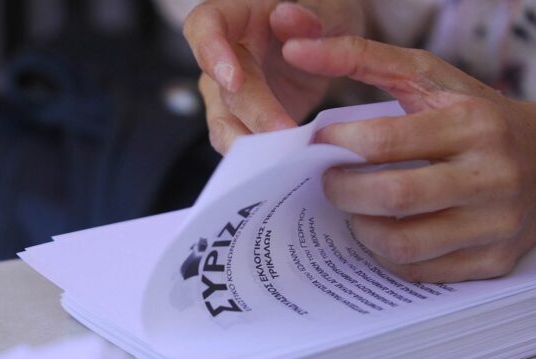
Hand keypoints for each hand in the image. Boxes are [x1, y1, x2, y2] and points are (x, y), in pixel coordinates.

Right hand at [183, 0, 365, 152]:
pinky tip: (285, 166)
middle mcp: (225, 56)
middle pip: (224, 89)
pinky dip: (263, 158)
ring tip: (282, 160)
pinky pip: (245, 143)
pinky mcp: (247, 121)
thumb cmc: (321, 17)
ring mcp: (232, 92)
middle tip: (284, 135)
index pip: (205, 27)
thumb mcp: (330, 7)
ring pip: (226, 125)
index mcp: (237, 15)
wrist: (327, 44)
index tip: (232, 79)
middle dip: (253, 115)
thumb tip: (285, 19)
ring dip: (252, 145)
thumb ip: (314, 14)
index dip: (211, 53)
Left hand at [282, 36, 535, 281]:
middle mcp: (491, 176)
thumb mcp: (430, 78)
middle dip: (341, 192)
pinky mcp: (494, 262)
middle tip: (328, 182)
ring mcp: (496, 225)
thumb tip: (295, 49)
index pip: (385, 142)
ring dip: (360, 229)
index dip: (336, 147)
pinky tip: (382, 230)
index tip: (319, 146)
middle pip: (391, 198)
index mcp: (474, 125)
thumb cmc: (477, 119)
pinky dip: (386, 255)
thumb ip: (363, 58)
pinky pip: (420, 272)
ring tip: (354, 208)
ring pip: (402, 245)